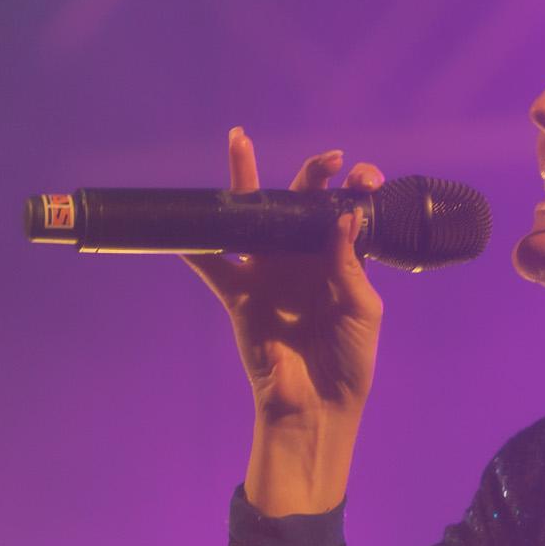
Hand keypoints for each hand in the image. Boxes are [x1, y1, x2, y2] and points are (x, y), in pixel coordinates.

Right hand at [181, 127, 385, 425]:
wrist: (317, 405)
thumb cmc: (349, 359)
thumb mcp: (362, 310)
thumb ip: (350, 264)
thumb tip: (343, 216)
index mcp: (338, 260)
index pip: (344, 213)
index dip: (354, 190)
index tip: (363, 178)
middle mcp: (302, 258)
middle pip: (299, 205)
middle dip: (313, 175)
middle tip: (328, 159)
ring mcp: (269, 272)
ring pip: (251, 218)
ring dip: (242, 181)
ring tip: (239, 141)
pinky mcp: (240, 295)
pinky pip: (212, 266)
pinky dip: (194, 246)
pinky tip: (181, 221)